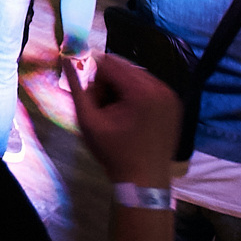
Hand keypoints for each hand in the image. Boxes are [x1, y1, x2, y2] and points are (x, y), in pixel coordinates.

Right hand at [68, 54, 181, 188]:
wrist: (145, 181)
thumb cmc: (114, 153)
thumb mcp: (88, 121)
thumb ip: (77, 88)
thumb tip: (66, 60)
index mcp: (140, 90)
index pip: (108, 63)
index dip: (93, 79)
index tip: (91, 99)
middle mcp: (160, 87)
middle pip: (123, 68)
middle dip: (108, 83)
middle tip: (103, 109)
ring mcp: (170, 96)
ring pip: (135, 76)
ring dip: (121, 88)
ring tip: (117, 114)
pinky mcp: (174, 104)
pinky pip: (149, 87)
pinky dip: (136, 94)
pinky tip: (131, 116)